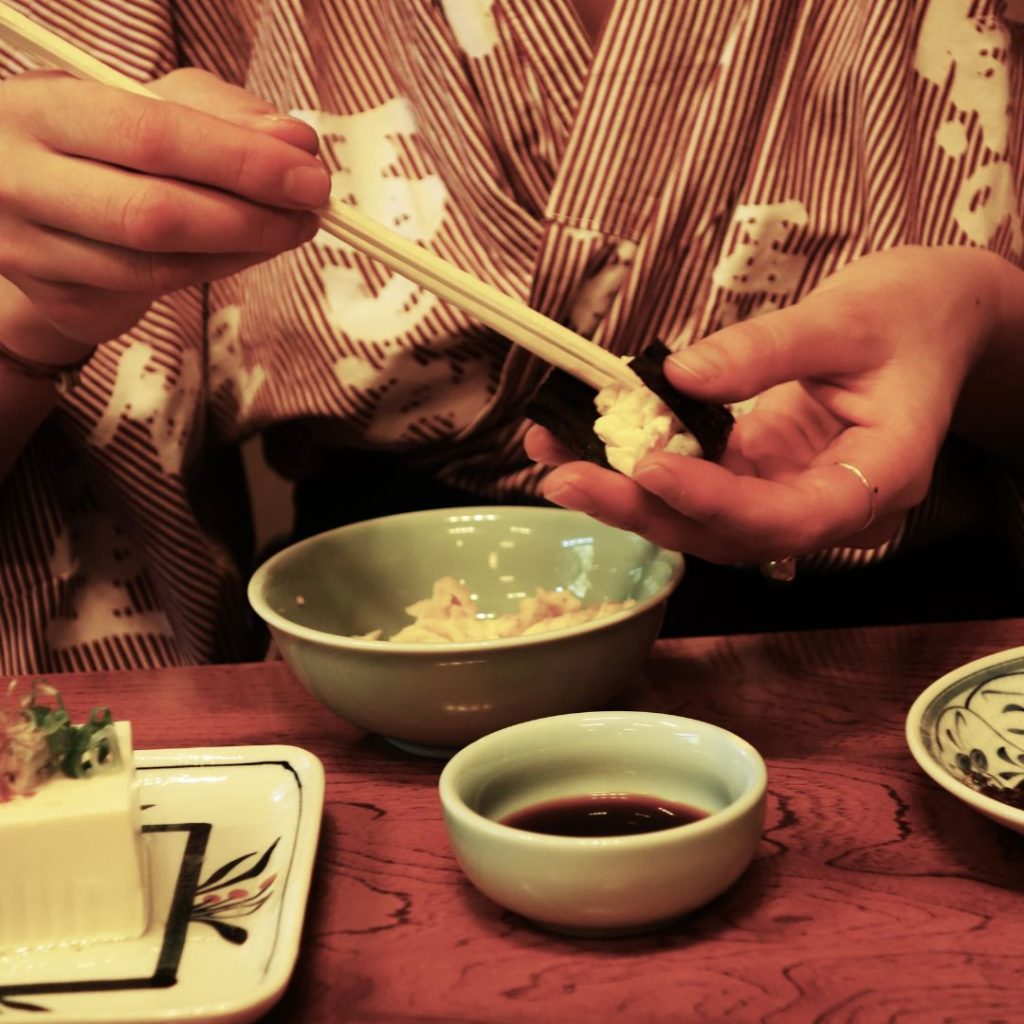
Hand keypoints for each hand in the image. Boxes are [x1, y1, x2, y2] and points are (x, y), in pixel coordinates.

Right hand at [0, 68, 329, 351]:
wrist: (31, 203)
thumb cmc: (101, 141)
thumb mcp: (149, 101)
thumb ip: (221, 113)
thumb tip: (295, 141)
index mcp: (40, 109)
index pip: (153, 138)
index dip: (241, 161)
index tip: (309, 175)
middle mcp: (20, 181)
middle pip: (155, 213)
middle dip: (251, 216)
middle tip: (311, 212)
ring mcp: (31, 249)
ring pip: (160, 264)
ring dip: (243, 250)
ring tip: (287, 229)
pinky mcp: (58, 298)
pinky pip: (156, 290)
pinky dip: (216, 270)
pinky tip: (245, 251)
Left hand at [526, 246, 1001, 562]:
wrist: (936, 317)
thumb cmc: (915, 313)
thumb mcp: (849, 316)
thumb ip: (768, 349)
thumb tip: (678, 377)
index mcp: (878, 478)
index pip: (794, 517)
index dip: (718, 504)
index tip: (651, 467)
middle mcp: (829, 503)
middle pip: (729, 532)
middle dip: (644, 509)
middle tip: (565, 476)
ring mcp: (789, 490)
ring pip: (701, 517)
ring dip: (627, 493)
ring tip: (555, 457)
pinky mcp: (760, 470)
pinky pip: (696, 480)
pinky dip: (640, 463)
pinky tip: (585, 439)